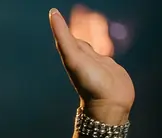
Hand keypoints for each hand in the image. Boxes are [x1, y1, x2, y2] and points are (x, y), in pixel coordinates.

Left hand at [49, 8, 133, 122]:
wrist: (109, 104)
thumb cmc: (90, 83)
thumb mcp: (74, 56)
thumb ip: (63, 36)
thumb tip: (52, 13)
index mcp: (71, 54)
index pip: (67, 33)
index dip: (63, 22)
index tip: (57, 11)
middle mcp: (82, 57)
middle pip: (79, 35)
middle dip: (80, 24)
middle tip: (81, 10)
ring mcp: (95, 62)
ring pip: (92, 41)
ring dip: (92, 30)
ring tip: (93, 19)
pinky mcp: (109, 66)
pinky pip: (105, 49)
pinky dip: (104, 41)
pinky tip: (103, 42)